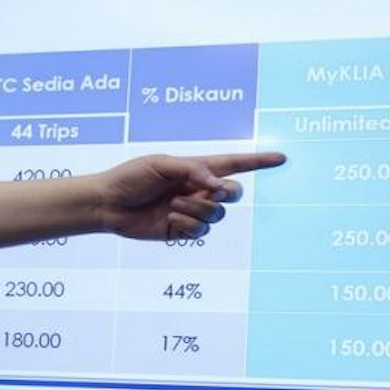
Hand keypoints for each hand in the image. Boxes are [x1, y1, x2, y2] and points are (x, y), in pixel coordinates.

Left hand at [95, 152, 284, 240]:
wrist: (108, 204)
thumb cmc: (130, 177)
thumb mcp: (160, 164)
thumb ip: (192, 171)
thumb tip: (219, 186)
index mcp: (196, 169)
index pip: (234, 164)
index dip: (258, 161)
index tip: (281, 158)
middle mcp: (198, 190)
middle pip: (233, 193)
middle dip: (225, 193)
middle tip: (207, 191)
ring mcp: (192, 211)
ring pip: (217, 215)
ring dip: (197, 209)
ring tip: (172, 205)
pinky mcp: (183, 230)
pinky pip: (201, 231)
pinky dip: (186, 224)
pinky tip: (168, 218)